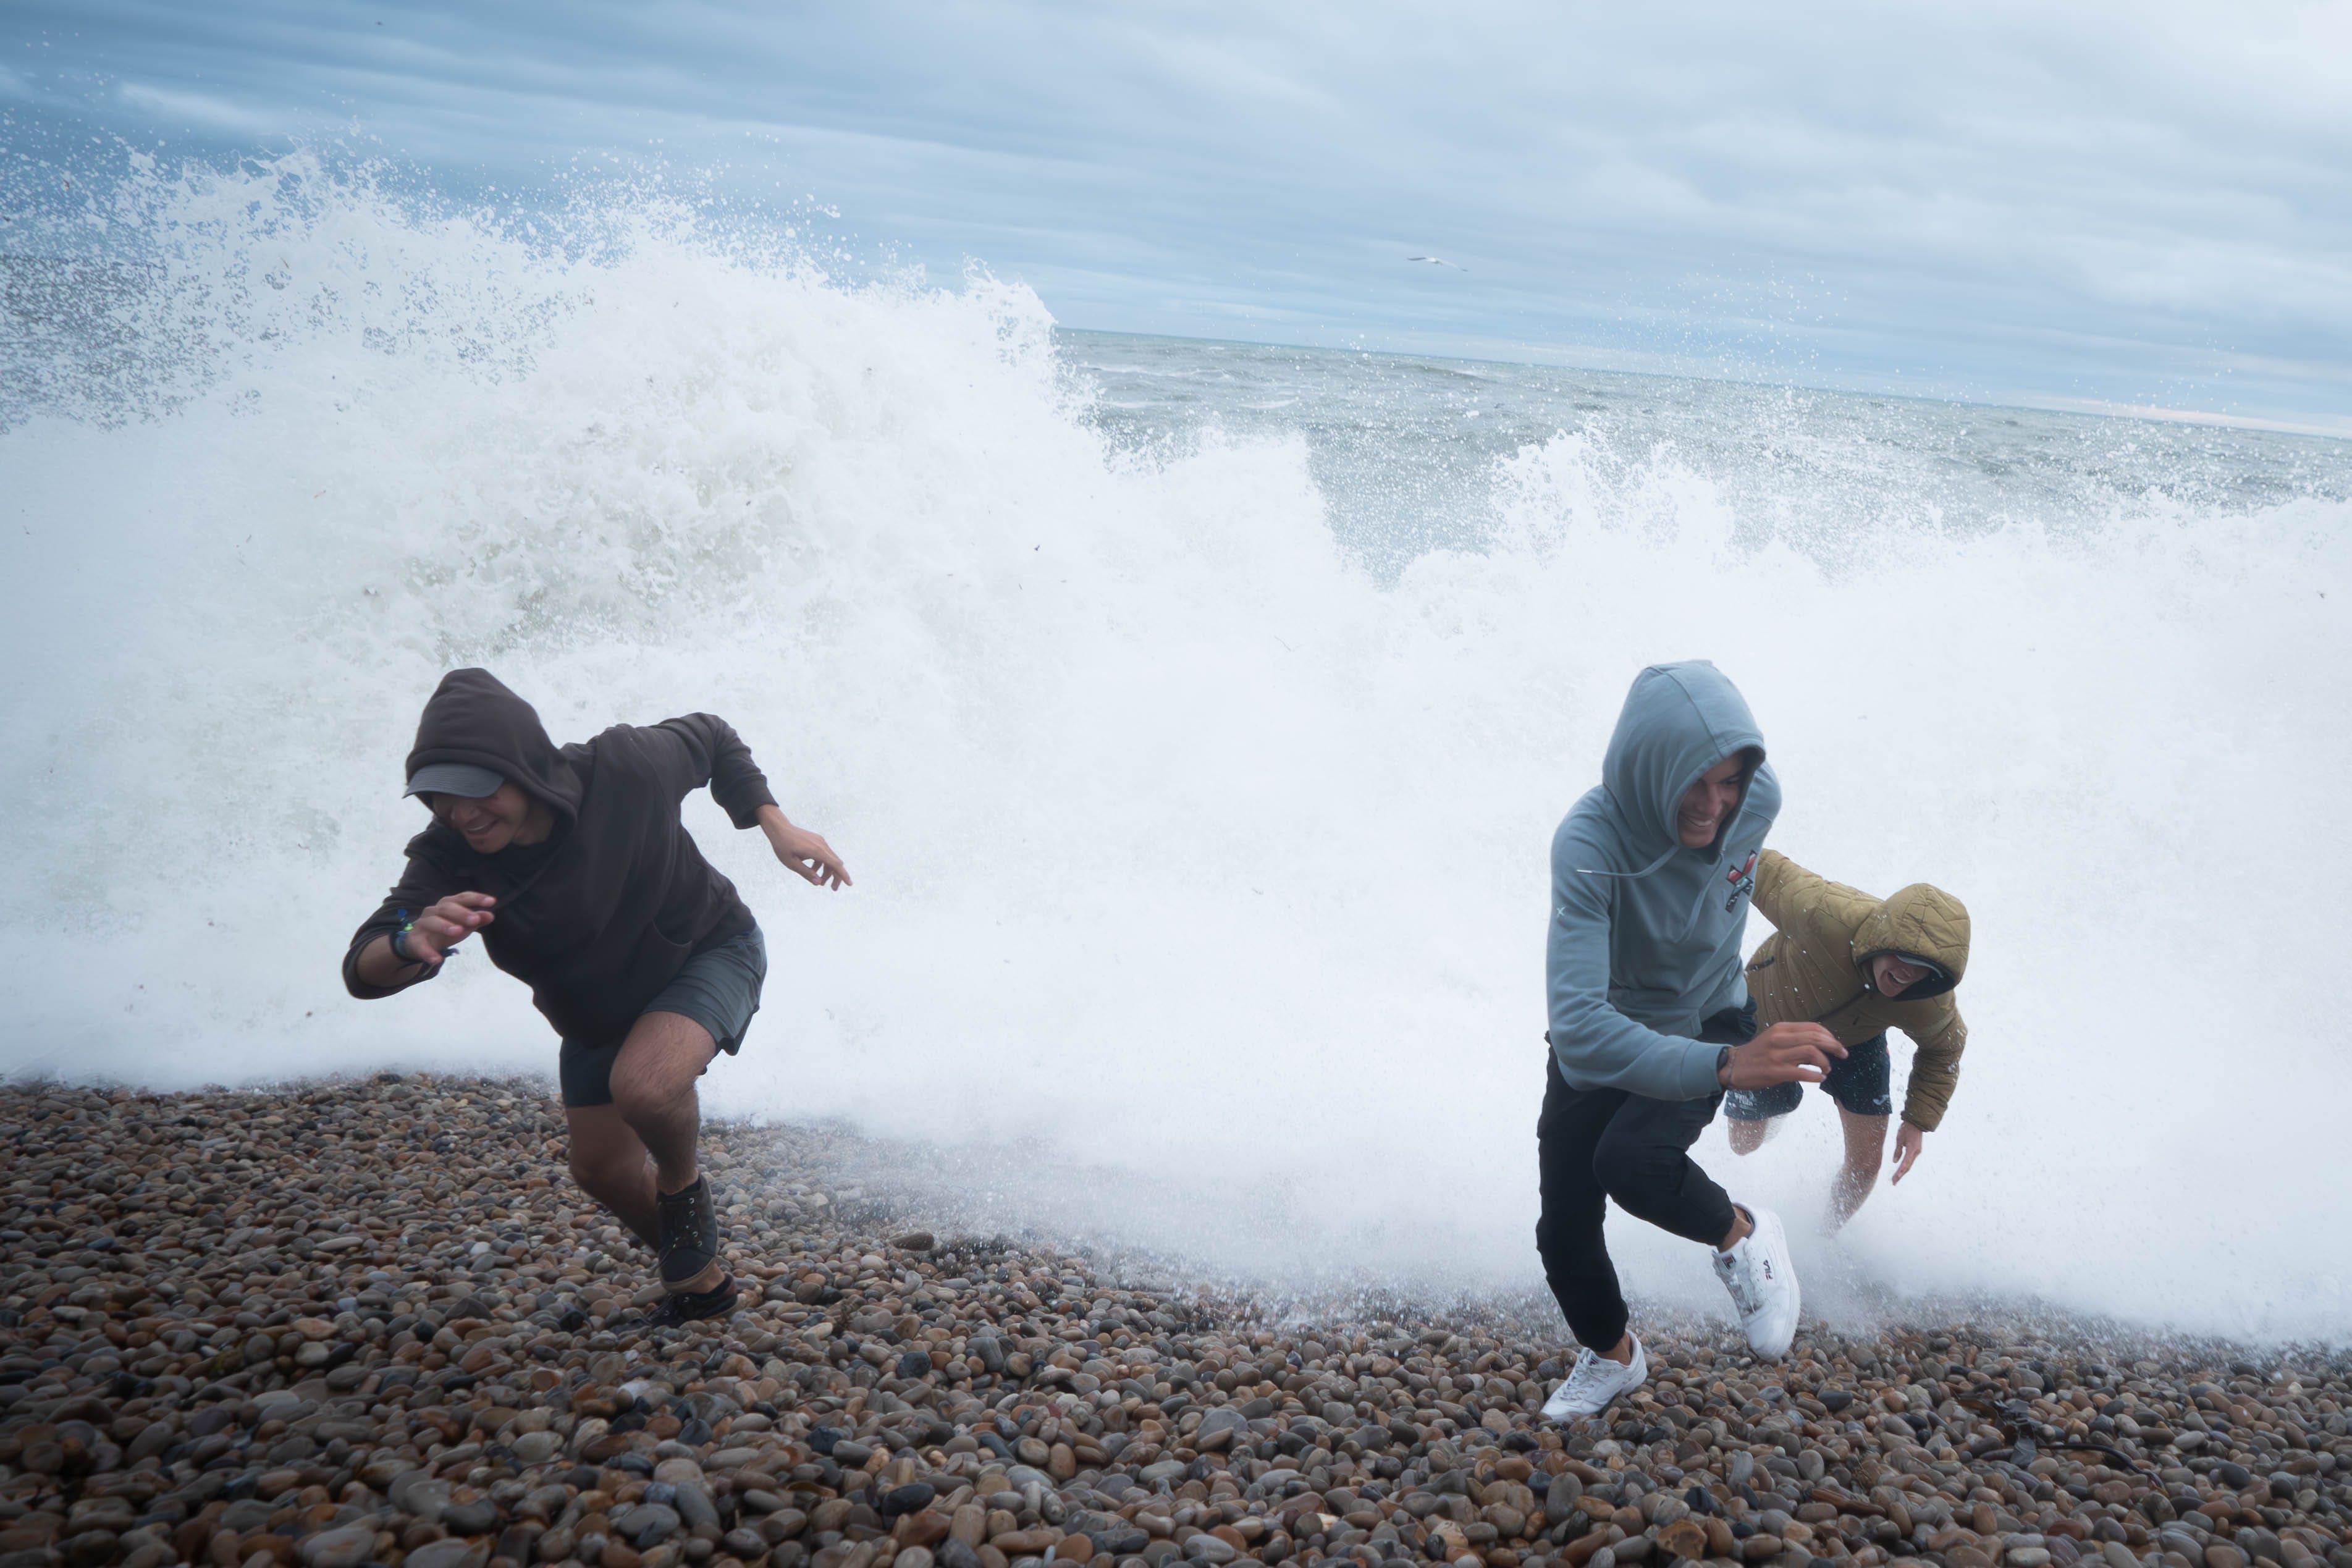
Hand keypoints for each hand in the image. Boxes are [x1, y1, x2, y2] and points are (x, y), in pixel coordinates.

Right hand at [401, 891, 496, 964]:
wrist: (419, 943)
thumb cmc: (445, 929)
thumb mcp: (463, 925)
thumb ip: (476, 919)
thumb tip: (491, 915)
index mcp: (448, 904)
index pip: (462, 898)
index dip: (476, 898)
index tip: (492, 901)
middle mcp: (434, 911)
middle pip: (447, 908)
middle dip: (462, 913)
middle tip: (475, 919)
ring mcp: (422, 924)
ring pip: (432, 922)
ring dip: (445, 926)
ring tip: (458, 931)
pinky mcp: (415, 940)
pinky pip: (420, 945)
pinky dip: (428, 952)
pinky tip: (437, 959)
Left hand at [759, 806, 851, 888]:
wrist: (779, 828)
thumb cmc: (783, 846)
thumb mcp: (791, 863)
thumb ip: (806, 873)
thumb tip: (818, 883)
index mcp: (816, 851)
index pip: (835, 865)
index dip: (843, 875)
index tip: (849, 884)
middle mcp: (821, 845)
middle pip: (836, 863)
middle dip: (836, 876)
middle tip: (833, 889)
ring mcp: (820, 841)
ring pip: (830, 859)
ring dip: (828, 871)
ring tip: (820, 881)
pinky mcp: (817, 840)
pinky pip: (824, 854)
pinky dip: (822, 863)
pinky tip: (813, 870)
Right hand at [1718, 1022, 1846, 1088]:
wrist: (1733, 1066)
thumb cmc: (1757, 1053)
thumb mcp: (1775, 1039)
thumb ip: (1795, 1040)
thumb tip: (1820, 1046)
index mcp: (1782, 1028)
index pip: (1814, 1027)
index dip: (1830, 1036)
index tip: (1837, 1045)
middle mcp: (1780, 1039)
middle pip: (1816, 1037)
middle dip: (1834, 1046)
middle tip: (1843, 1054)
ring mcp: (1778, 1055)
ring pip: (1811, 1052)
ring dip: (1825, 1062)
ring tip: (1827, 1069)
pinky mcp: (1776, 1071)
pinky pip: (1802, 1073)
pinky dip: (1816, 1076)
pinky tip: (1819, 1078)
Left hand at [1890, 1121, 1925, 1183]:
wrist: (1916, 1122)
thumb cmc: (1906, 1129)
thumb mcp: (1899, 1139)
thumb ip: (1897, 1150)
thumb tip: (1895, 1161)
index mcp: (1912, 1149)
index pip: (1905, 1164)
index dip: (1900, 1172)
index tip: (1895, 1179)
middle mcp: (1916, 1152)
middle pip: (1907, 1166)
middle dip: (1900, 1175)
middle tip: (1893, 1182)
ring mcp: (1917, 1152)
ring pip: (1909, 1164)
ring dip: (1902, 1172)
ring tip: (1895, 1178)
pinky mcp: (1916, 1150)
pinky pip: (1910, 1160)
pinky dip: (1905, 1166)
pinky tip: (1900, 1170)